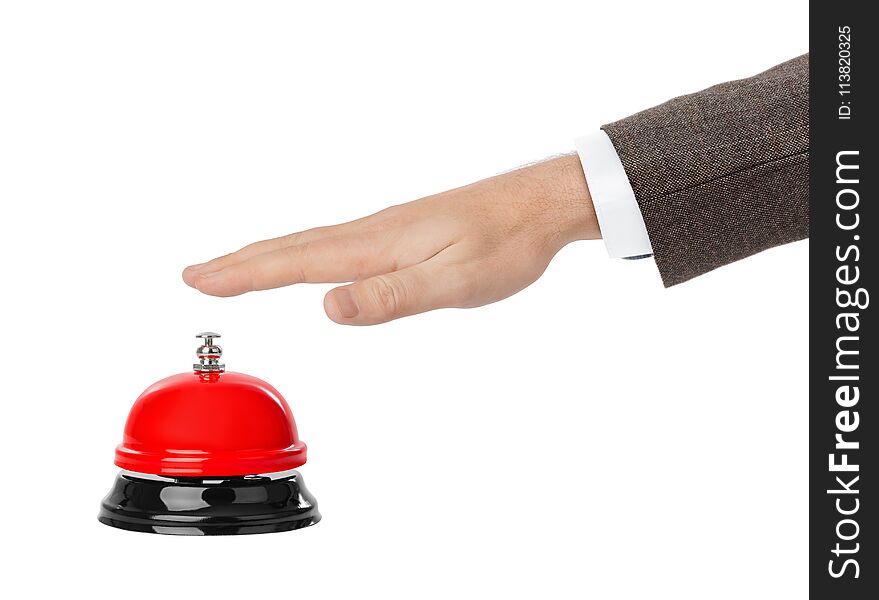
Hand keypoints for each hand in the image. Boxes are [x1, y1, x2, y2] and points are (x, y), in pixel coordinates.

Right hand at [182, 154, 598, 324]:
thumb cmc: (503, 243)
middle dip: (240, 264)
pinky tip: (308, 260)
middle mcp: (373, 232)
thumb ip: (392, 296)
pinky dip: (303, 252)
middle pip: (293, 248)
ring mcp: (385, 229)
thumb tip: (329, 306)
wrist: (537, 205)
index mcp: (378, 246)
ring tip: (234, 269)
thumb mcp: (454, 281)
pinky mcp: (400, 232)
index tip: (201, 281)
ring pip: (311, 244)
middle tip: (196, 275)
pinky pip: (336, 243)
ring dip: (266, 257)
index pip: (297, 263)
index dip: (245, 274)